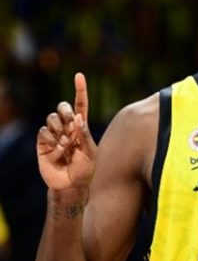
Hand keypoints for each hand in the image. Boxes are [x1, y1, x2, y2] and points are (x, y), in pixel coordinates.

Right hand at [37, 73, 96, 189]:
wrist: (71, 185)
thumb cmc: (85, 169)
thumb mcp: (91, 152)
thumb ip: (85, 135)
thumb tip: (78, 118)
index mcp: (81, 127)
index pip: (80, 104)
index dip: (80, 90)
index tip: (79, 75)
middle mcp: (67, 128)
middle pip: (63, 107)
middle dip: (66, 111)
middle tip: (71, 123)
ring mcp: (54, 134)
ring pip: (51, 118)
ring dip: (60, 129)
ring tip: (67, 144)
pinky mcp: (43, 143)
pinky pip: (44, 132)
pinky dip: (52, 140)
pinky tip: (58, 150)